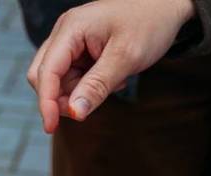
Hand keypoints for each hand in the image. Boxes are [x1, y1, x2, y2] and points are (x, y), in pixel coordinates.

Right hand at [26, 0, 193, 132]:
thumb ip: (97, 86)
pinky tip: (111, 77)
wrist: (167, 6)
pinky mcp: (78, 49)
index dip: (46, 102)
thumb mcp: (125, 58)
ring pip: (58, 80)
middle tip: (89, 106)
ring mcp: (70, 40)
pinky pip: (71, 76)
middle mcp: (64, 33)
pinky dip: (87, 85)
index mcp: (71, 28)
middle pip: (43, 76)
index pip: (45, 72)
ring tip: (112, 82)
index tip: (51, 128)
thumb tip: (74, 113)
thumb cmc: (150, 23)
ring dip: (79, 92)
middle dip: (61, 98)